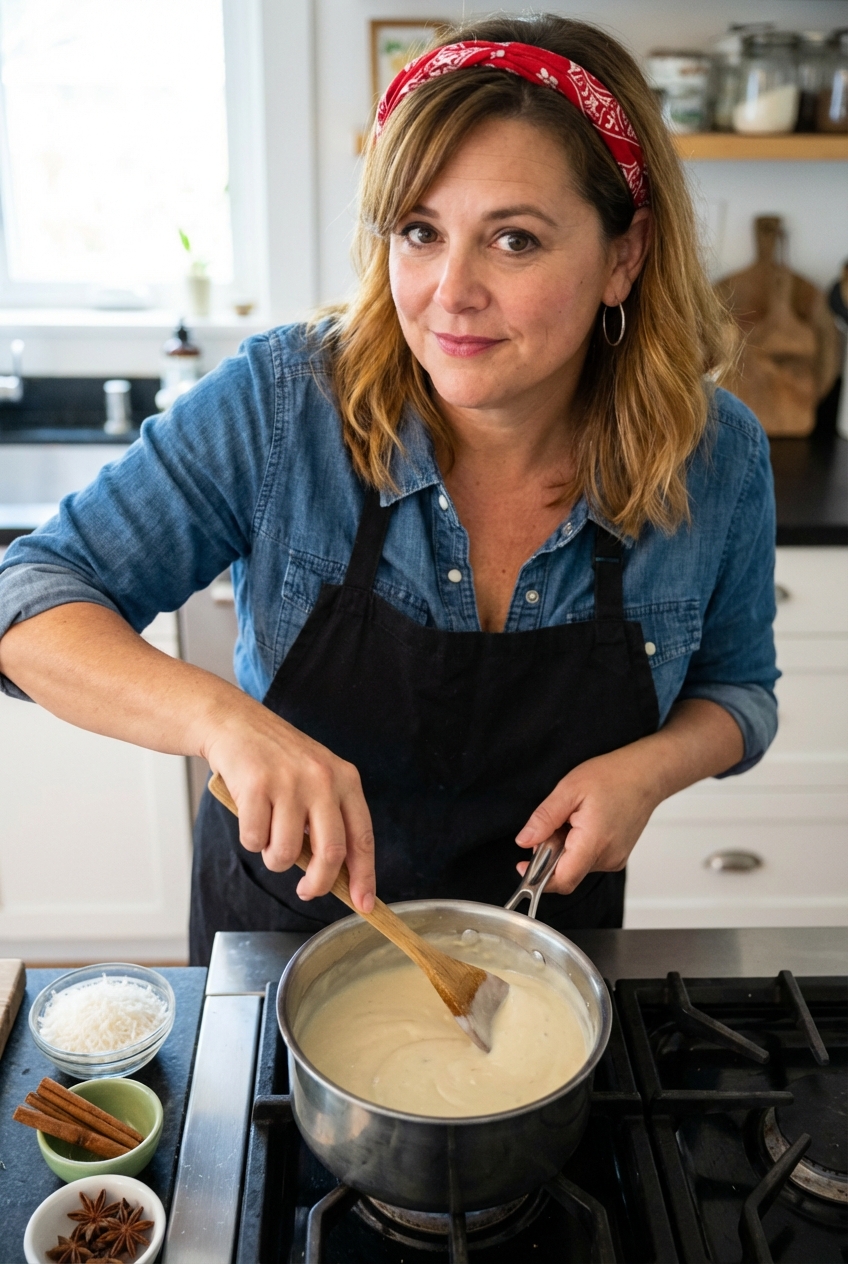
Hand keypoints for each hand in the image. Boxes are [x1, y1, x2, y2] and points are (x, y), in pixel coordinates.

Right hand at [202, 698, 375, 912]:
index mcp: (346, 779)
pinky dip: (250, 840)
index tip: (364, 904)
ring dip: (273, 859)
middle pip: (330, 855)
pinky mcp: (256, 786)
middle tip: (306, 890)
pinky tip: (250, 816)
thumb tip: (338, 875)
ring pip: (285, 854)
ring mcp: (289, 783)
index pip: (362, 838)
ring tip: (268, 834)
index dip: (364, 877)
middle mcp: (323, 780)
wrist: (236, 723)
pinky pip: (254, 841)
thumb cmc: (278, 759)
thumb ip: (330, 818)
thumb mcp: (318, 778)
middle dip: (318, 884)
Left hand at [515, 744, 659, 894]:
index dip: (538, 879)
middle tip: (553, 824)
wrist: (645, 774)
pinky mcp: (617, 856)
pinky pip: (588, 860)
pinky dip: (578, 847)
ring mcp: (615, 859)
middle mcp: (608, 857)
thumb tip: (524, 841)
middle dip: (551, 854)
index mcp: (594, 842)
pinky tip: (584, 824)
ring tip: (572, 819)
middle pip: (567, 872)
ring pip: (576, 866)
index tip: (523, 866)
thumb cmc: (613, 776)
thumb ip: (544, 819)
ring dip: (565, 849)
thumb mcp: (568, 790)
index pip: (563, 880)